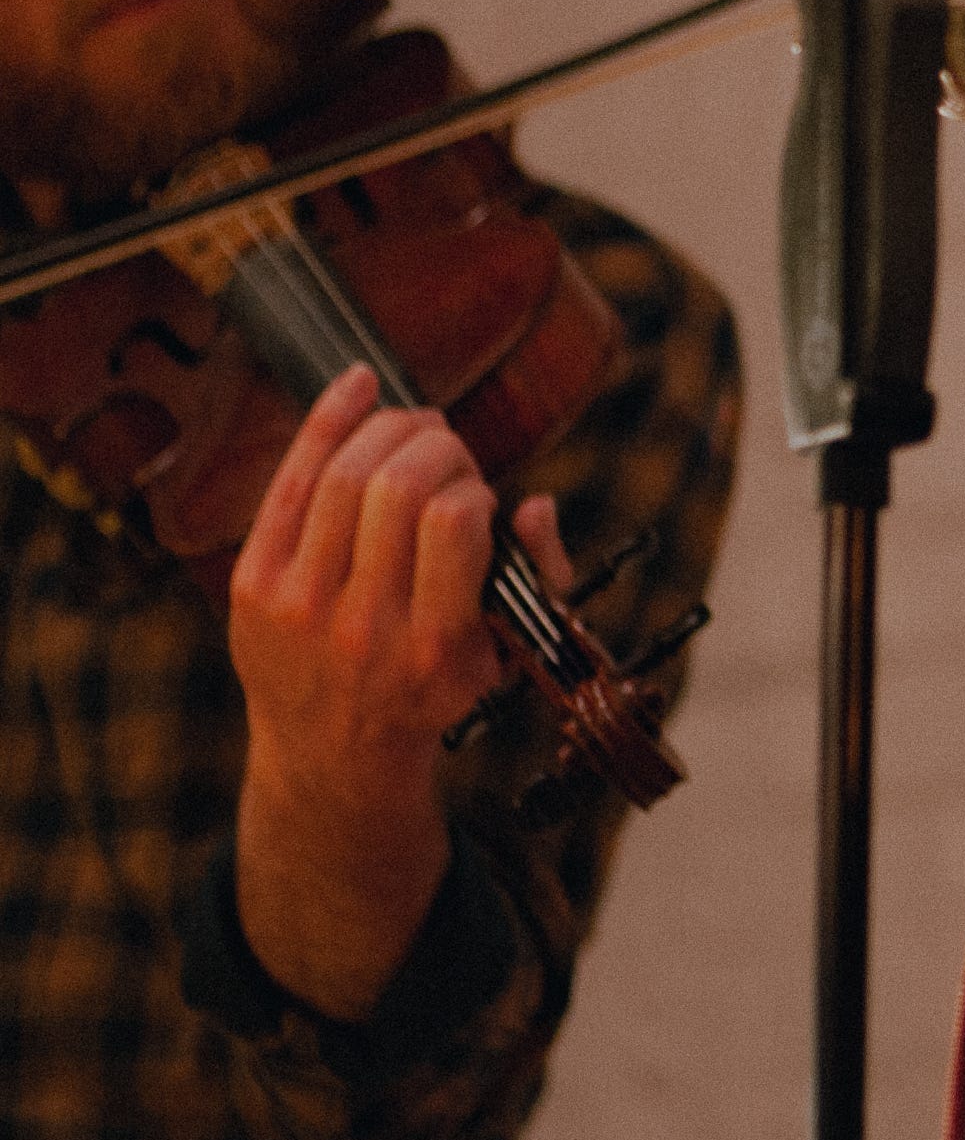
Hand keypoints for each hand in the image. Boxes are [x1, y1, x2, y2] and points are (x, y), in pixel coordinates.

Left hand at [227, 369, 566, 1016]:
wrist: (329, 753)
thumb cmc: (433, 689)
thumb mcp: (506, 652)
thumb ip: (537, 576)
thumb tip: (534, 504)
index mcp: (435, 645)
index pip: (457, 520)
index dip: (476, 486)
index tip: (478, 496)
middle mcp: (361, 625)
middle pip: (398, 485)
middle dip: (437, 444)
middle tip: (447, 450)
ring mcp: (298, 603)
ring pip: (343, 473)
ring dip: (389, 428)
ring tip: (412, 427)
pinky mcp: (252, 585)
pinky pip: (289, 482)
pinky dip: (326, 422)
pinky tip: (359, 386)